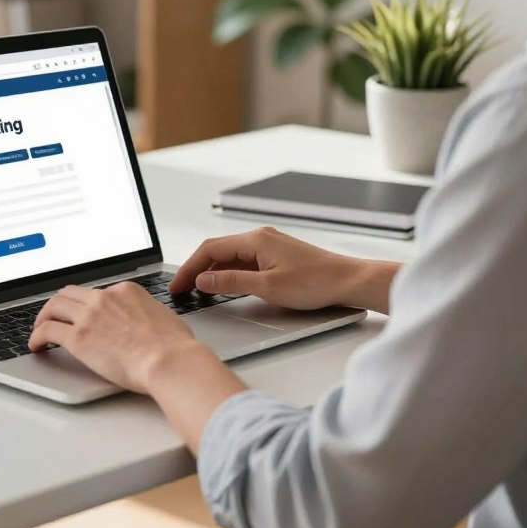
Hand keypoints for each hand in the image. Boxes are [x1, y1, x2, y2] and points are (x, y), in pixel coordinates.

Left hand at [28, 281, 205, 392]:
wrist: (168, 360)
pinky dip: (36, 336)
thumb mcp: (164, 317)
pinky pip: (47, 330)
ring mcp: (90, 316)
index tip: (82, 313)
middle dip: (59, 304)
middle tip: (54, 315)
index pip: (96, 292)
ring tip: (39, 329)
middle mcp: (105, 298)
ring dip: (43, 316)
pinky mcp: (78, 337)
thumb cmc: (173, 346)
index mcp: (126, 290)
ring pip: (54, 306)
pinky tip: (36, 345)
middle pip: (70, 293)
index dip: (85, 304)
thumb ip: (149, 315)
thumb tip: (150, 323)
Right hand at [169, 226, 397, 313]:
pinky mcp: (275, 256)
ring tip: (196, 290)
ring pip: (229, 256)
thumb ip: (231, 281)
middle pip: (216, 250)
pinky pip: (242, 261)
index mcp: (255, 239)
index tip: (178, 285)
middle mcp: (259, 237)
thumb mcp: (267, 287)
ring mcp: (268, 246)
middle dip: (195, 269)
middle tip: (181, 290)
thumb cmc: (316, 282)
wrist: (348, 282)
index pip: (210, 249)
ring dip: (210, 270)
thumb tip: (203, 279)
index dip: (190, 268)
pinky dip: (227, 272)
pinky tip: (222, 286)